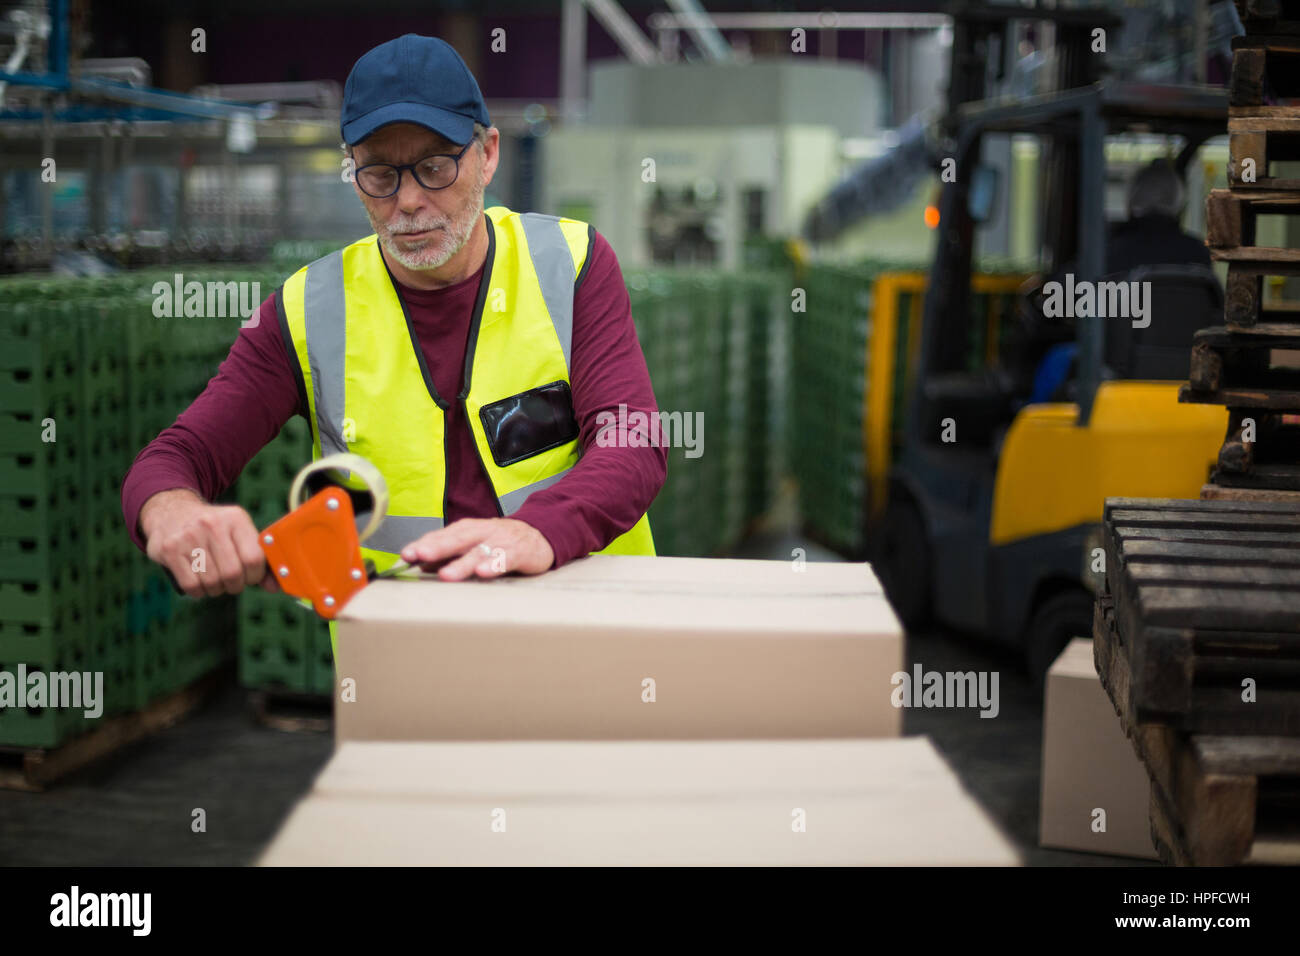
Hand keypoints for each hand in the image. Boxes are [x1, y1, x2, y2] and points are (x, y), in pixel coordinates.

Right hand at [140, 488, 276, 597]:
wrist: (172, 511)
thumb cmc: (214, 530)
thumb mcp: (239, 534)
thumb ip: (259, 560)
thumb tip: (275, 587)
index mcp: (235, 518)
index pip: (254, 558)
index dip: (255, 575)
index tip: (250, 576)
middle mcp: (212, 525)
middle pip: (233, 574)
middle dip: (236, 585)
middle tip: (232, 581)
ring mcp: (188, 537)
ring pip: (212, 582)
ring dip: (217, 589)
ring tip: (215, 578)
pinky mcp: (169, 550)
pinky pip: (191, 586)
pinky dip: (199, 591)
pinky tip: (199, 580)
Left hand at [399, 517, 553, 581]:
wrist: (539, 535)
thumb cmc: (499, 542)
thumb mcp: (472, 544)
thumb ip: (448, 554)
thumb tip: (420, 564)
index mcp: (466, 530)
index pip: (441, 535)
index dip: (423, 544)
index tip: (406, 554)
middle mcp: (481, 532)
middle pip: (456, 539)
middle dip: (437, 547)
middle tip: (420, 555)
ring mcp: (500, 541)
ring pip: (478, 552)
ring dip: (462, 563)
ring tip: (446, 575)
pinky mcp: (518, 552)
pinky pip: (504, 559)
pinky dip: (494, 565)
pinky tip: (483, 573)